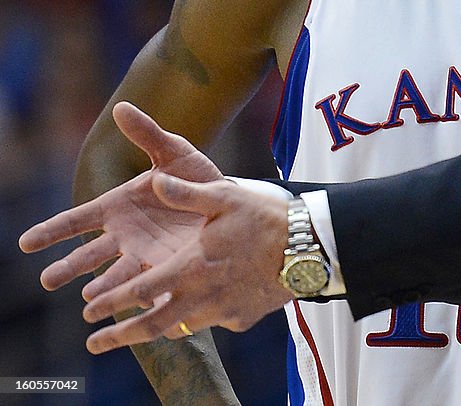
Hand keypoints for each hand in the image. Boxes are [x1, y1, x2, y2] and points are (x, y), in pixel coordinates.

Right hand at [19, 102, 222, 298]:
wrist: (228, 200)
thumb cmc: (194, 175)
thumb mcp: (174, 151)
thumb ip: (147, 133)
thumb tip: (122, 107)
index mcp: (117, 206)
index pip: (76, 220)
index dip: (51, 231)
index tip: (25, 243)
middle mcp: (124, 235)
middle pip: (88, 254)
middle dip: (68, 267)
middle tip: (47, 280)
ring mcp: (144, 255)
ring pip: (116, 276)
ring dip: (103, 288)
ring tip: (91, 298)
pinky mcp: (168, 268)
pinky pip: (150, 286)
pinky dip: (141, 297)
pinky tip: (136, 308)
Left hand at [78, 174, 293, 353]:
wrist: (309, 248)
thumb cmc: (265, 218)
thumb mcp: (223, 196)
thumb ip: (185, 193)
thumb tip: (153, 182)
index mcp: (189, 266)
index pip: (137, 292)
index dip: (109, 301)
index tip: (87, 311)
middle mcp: (201, 296)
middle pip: (151, 326)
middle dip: (118, 337)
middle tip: (94, 343)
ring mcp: (222, 311)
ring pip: (181, 327)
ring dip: (157, 329)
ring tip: (143, 330)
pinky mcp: (242, 318)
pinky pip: (214, 321)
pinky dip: (202, 317)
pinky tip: (205, 306)